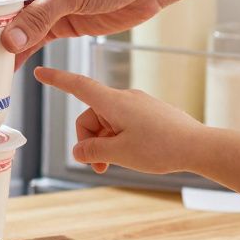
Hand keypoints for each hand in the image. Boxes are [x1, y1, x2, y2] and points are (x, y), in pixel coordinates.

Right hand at [34, 67, 203, 174]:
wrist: (200, 147)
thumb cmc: (161, 148)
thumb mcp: (119, 154)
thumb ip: (93, 151)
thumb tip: (79, 151)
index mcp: (113, 102)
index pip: (78, 85)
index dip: (57, 79)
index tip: (40, 72)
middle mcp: (125, 98)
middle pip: (90, 115)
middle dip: (89, 140)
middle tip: (99, 166)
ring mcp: (139, 105)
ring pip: (107, 122)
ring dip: (105, 143)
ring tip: (118, 165)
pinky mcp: (150, 113)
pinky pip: (124, 123)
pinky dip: (119, 140)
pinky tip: (135, 156)